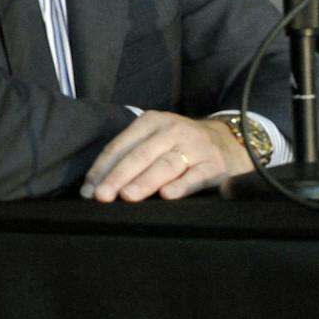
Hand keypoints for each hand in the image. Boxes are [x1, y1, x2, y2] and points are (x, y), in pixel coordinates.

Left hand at [81, 112, 249, 202]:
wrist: (230, 143)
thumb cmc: (181, 145)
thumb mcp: (155, 139)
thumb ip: (128, 158)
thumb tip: (94, 189)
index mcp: (153, 121)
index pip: (121, 145)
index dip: (103, 169)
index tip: (88, 191)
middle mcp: (174, 131)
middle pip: (142, 154)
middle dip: (119, 176)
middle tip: (103, 196)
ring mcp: (196, 147)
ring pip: (167, 164)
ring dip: (146, 181)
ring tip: (129, 196)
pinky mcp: (214, 165)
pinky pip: (196, 176)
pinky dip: (182, 186)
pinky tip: (168, 195)